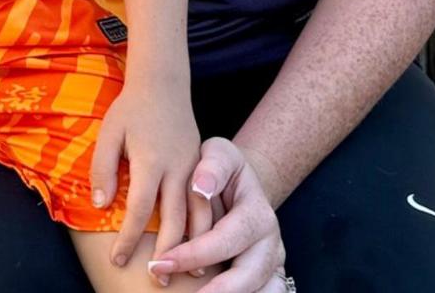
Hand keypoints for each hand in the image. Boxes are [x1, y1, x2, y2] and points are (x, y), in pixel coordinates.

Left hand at [90, 72, 204, 274]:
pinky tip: (203, 247)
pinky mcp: (201, 170)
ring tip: (189, 274)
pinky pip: (208, 205)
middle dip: (166, 254)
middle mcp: (177, 169)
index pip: (139, 210)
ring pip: (200, 216)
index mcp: (150, 161)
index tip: (118, 261)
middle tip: (156, 281)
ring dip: (195, 247)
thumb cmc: (130, 110)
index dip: (128, 238)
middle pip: (175, 220)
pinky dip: (206, 229)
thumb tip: (99, 205)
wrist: (163, 86)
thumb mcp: (108, 134)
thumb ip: (102, 169)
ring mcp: (194, 169)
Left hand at [148, 138, 287, 292]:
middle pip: (249, 274)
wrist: (241, 186)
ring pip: (265, 290)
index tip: (161, 262)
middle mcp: (270, 242)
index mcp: (257, 213)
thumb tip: (201, 188)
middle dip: (215, 290)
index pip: (226, 239)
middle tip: (176, 290)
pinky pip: (269, 292)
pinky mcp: (269, 277)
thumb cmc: (221, 171)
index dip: (195, 253)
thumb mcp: (218, 154)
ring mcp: (273, 263)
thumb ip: (212, 166)